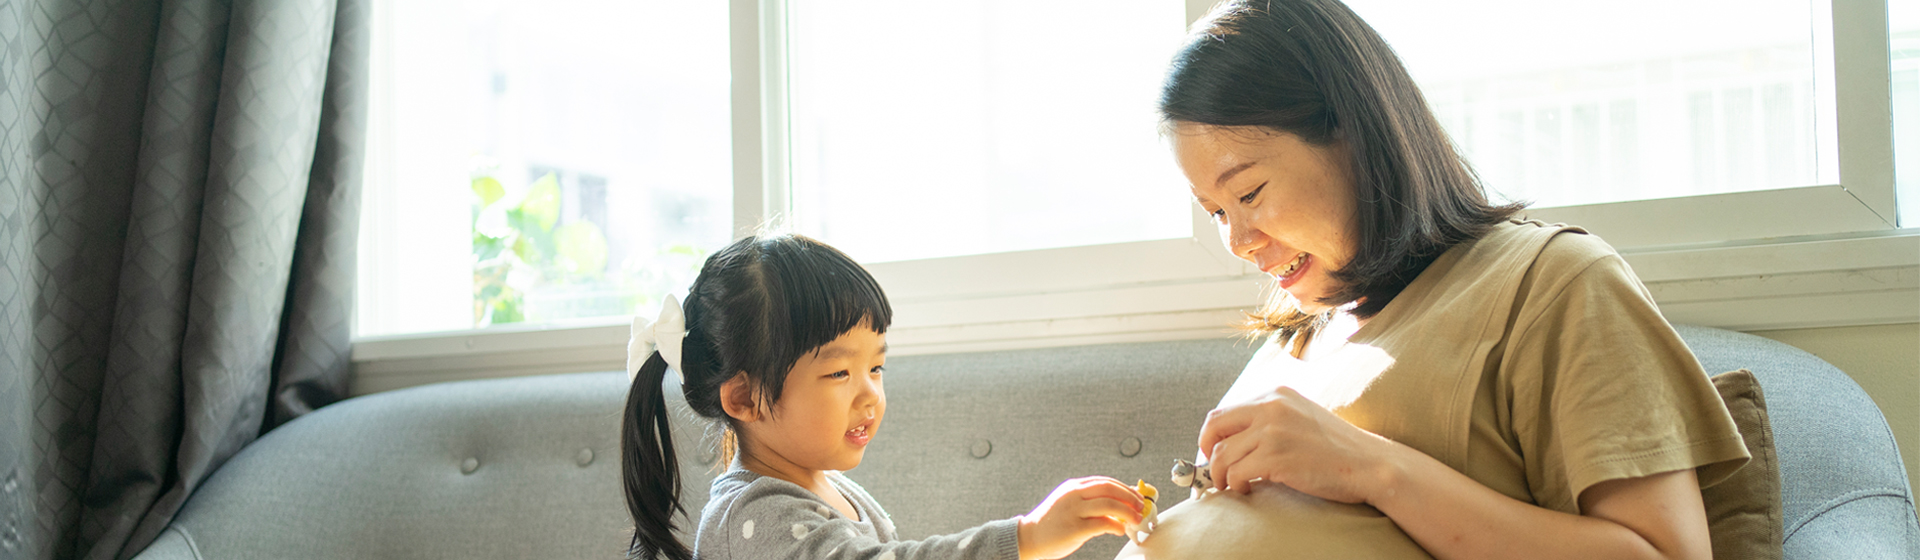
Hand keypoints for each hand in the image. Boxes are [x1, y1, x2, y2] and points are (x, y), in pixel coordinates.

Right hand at [1016, 476, 1144, 559]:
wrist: (1028, 537)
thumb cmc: (1053, 523)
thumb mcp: (1071, 505)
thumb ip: (1092, 502)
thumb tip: (1121, 501)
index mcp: (1074, 487)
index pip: (1105, 482)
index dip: (1125, 489)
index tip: (1137, 498)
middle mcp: (1073, 495)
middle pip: (1109, 489)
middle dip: (1130, 497)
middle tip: (1140, 507)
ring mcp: (1073, 510)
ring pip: (1108, 504)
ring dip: (1127, 512)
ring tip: (1135, 520)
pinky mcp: (1074, 528)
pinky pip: (1102, 524)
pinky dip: (1116, 526)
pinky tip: (1120, 530)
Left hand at [1196, 386, 1399, 503]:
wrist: (1369, 464)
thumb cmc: (1337, 448)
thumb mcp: (1301, 417)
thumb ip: (1270, 420)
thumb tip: (1234, 439)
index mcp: (1275, 394)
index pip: (1225, 412)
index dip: (1212, 436)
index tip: (1214, 454)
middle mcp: (1270, 406)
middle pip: (1214, 427)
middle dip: (1206, 452)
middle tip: (1215, 472)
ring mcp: (1272, 431)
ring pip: (1221, 454)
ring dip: (1221, 475)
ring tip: (1233, 486)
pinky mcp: (1275, 456)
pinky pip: (1236, 472)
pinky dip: (1236, 484)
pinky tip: (1247, 490)